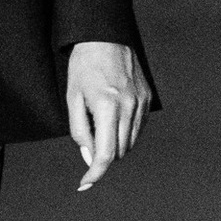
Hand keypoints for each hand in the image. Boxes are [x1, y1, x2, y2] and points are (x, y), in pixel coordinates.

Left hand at [66, 40, 150, 190]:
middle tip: (89, 137)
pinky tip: (114, 116)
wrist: (104, 37)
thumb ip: (80, 131)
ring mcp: (142, 102)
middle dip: (103, 155)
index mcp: (107, 107)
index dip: (95, 173)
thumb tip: (90, 157)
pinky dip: (125, 131)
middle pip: (119, 151)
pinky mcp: (148, 98)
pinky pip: (138, 127)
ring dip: (114, 144)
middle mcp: (129, 107)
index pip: (105, 153)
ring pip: (130, 142)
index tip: (86, 183)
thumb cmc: (84, 66)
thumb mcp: (72, 98)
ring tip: (100, 121)